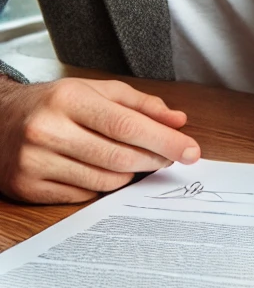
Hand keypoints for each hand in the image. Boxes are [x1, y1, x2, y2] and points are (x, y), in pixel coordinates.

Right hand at [0, 76, 200, 203]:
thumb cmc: (56, 104)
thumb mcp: (97, 92)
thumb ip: (141, 105)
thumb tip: (178, 121)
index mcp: (69, 99)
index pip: (128, 125)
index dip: (165, 140)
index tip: (191, 151)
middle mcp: (48, 130)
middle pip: (120, 156)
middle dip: (154, 159)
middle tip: (171, 157)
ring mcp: (35, 161)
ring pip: (105, 180)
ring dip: (130, 173)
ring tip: (132, 159)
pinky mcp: (28, 187)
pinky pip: (84, 195)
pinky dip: (102, 185)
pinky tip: (101, 170)